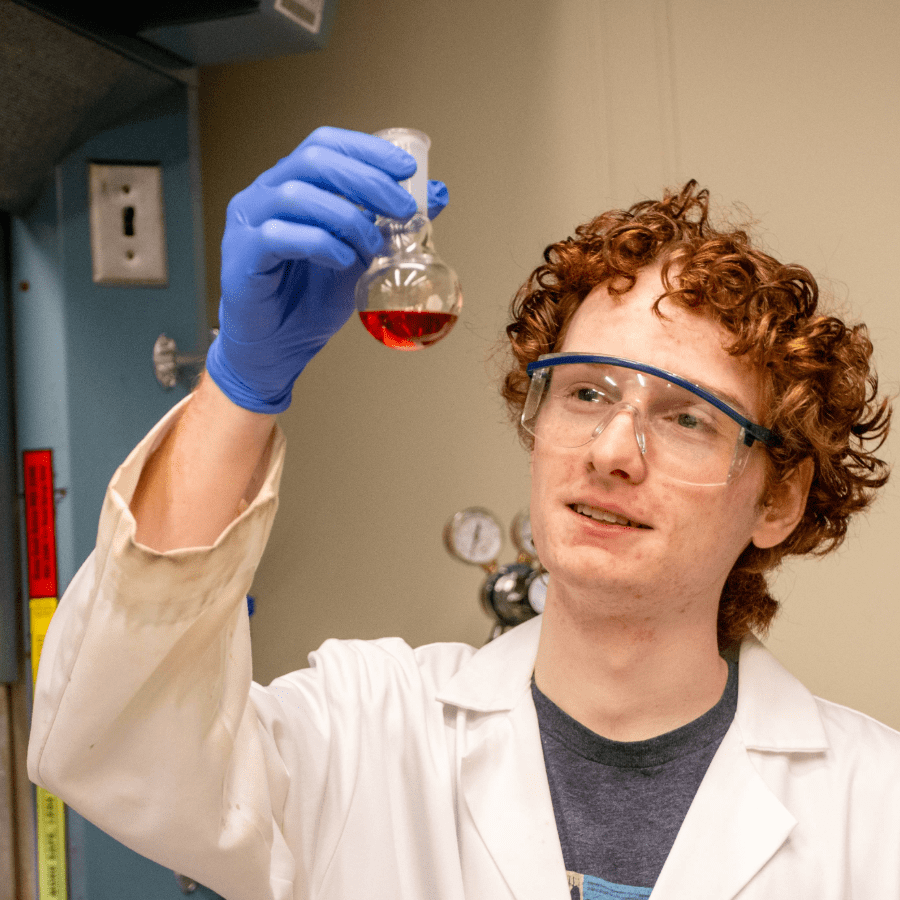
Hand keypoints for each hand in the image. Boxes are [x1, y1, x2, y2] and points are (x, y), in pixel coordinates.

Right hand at [206, 126, 448, 412]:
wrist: (279, 346)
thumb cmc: (311, 298)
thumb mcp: (362, 254)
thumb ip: (391, 222)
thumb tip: (436, 194)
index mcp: (291, 182)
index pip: (326, 143)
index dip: (367, 149)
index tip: (406, 169)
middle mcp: (264, 193)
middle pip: (314, 161)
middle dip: (367, 180)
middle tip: (402, 208)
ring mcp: (248, 222)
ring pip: (296, 195)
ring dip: (347, 218)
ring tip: (373, 247)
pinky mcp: (241, 255)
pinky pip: (279, 235)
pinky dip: (320, 244)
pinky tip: (343, 261)